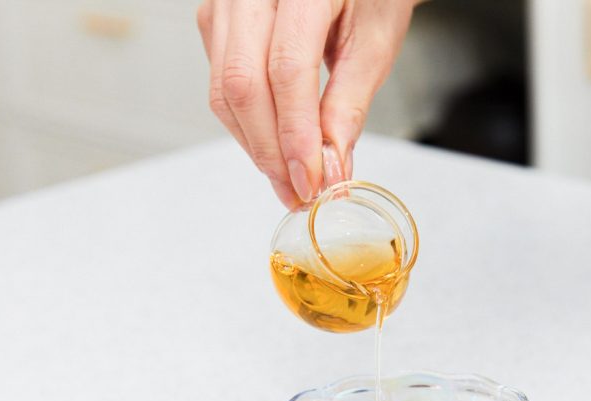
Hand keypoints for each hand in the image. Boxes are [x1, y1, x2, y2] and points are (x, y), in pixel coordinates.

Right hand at [197, 0, 417, 207]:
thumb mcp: (373, 45)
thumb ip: (348, 106)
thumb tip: (330, 168)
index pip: (286, 69)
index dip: (295, 133)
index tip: (311, 179)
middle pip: (242, 83)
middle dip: (270, 150)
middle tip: (298, 191)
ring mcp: (227, 2)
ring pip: (223, 89)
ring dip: (255, 144)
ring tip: (289, 177)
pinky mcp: (217, 21)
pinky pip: (219, 83)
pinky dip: (247, 124)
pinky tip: (274, 144)